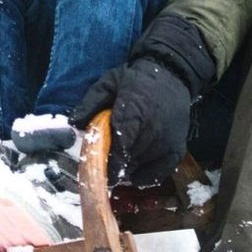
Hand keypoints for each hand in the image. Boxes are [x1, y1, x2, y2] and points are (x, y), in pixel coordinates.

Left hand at [73, 14, 215, 186]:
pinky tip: (136, 172)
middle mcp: (154, 129)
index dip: (108, 162)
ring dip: (128, 168)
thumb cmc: (137, 80)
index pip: (121, 147)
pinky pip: (160, 174)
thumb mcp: (109, 83)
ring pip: (142, 167)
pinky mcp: (177, 149)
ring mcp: (167, 141)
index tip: (97, 168)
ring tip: (120, 161)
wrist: (172, 74)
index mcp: (135, 112)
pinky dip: (146, 177)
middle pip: (130, 160)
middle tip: (105, 162)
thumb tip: (75, 124)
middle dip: (114, 165)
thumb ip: (90, 103)